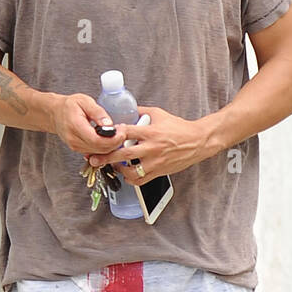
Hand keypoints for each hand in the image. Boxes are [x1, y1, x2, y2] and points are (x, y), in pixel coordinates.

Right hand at [51, 92, 129, 154]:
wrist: (55, 113)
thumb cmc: (69, 106)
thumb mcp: (84, 101)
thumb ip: (97, 112)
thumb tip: (109, 124)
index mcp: (75, 126)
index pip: (96, 140)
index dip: (112, 139)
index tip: (122, 131)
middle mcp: (74, 140)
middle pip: (100, 149)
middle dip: (115, 142)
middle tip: (123, 131)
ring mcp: (76, 147)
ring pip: (100, 153)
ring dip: (112, 145)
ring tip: (117, 133)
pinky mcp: (79, 150)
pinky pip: (96, 152)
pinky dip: (106, 147)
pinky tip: (110, 138)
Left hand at [85, 103, 210, 183]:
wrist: (197, 141)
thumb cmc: (179, 128)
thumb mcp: (159, 114)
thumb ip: (142, 112)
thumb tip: (126, 110)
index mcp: (150, 132)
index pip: (125, 132)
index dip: (111, 134)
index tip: (101, 136)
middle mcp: (152, 148)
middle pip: (123, 155)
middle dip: (106, 157)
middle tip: (94, 158)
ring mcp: (156, 162)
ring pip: (131, 172)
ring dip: (119, 170)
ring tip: (113, 166)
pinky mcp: (160, 171)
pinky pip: (141, 180)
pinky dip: (131, 179)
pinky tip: (127, 174)